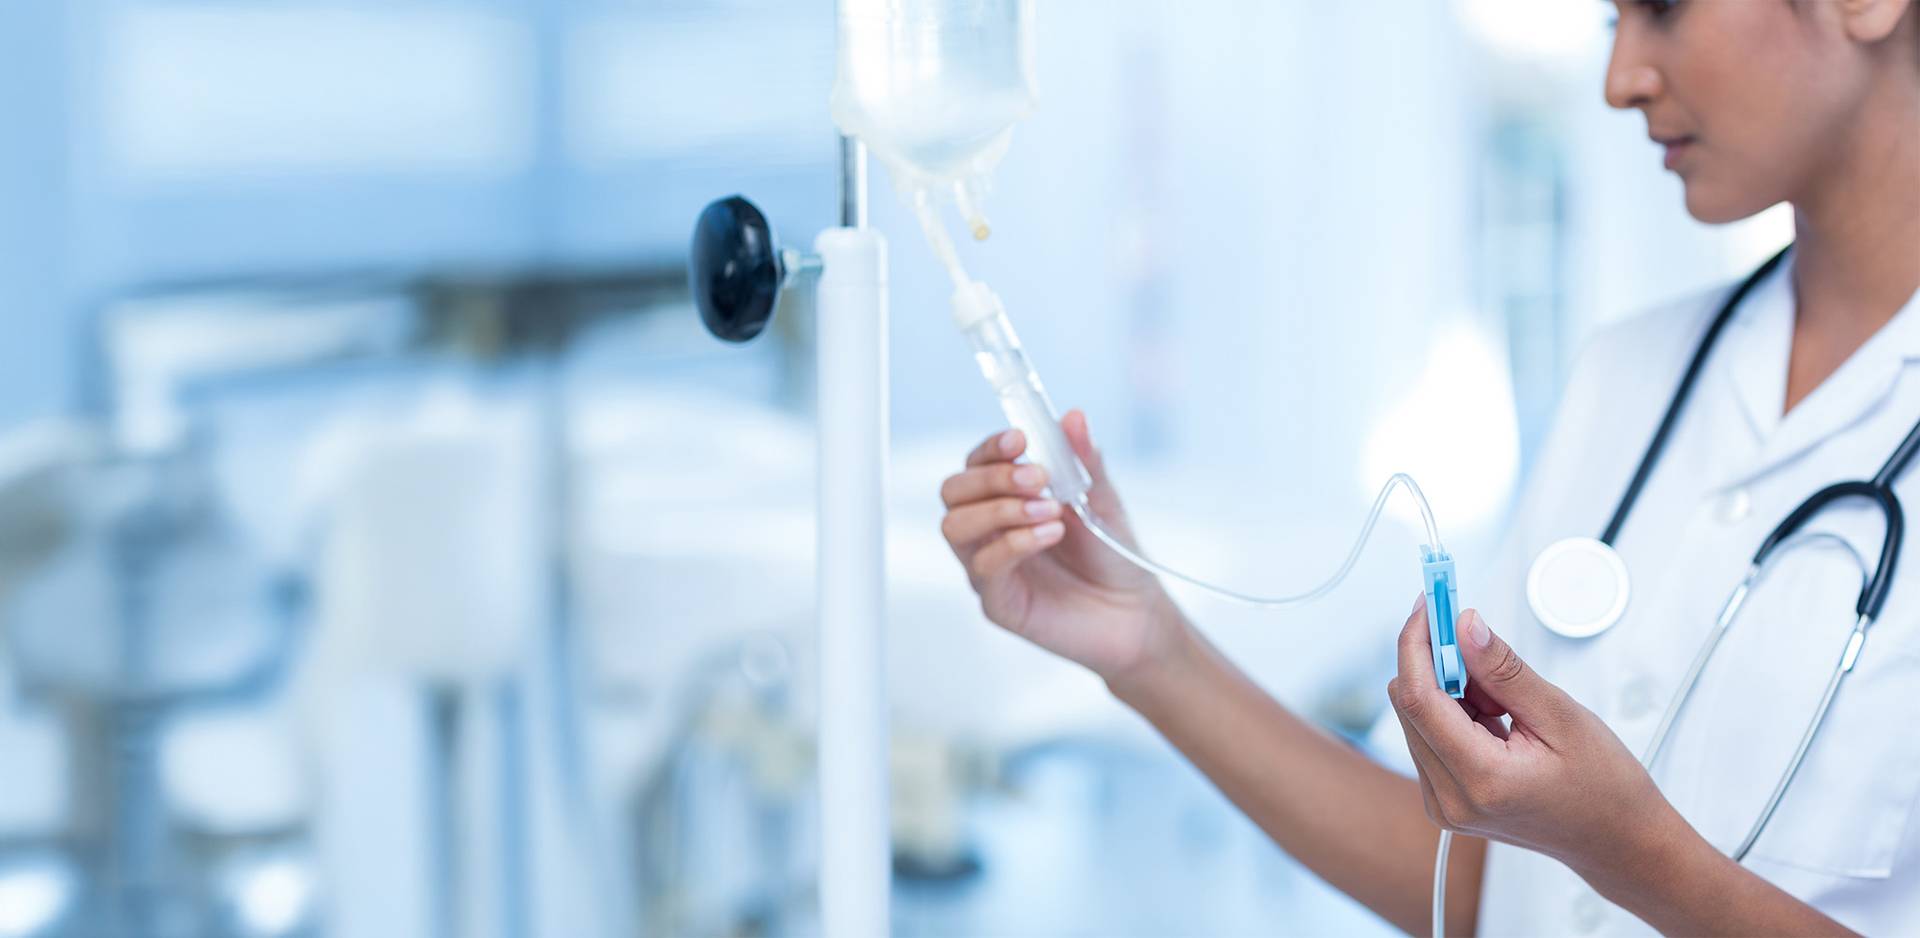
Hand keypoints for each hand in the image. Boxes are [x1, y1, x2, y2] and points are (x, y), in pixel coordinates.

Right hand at [938, 410, 1179, 680]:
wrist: (1135, 612)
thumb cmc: (1111, 554)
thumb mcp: (1102, 499)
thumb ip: (1084, 461)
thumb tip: (1074, 416)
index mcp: (1006, 499)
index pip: (975, 464)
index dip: (990, 448)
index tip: (1019, 438)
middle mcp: (988, 531)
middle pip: (952, 491)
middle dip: (992, 477)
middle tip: (1038, 478)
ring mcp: (988, 567)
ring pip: (955, 527)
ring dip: (1000, 509)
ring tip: (1048, 509)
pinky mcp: (998, 602)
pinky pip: (983, 568)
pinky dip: (1014, 543)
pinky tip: (1050, 533)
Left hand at [1386, 602, 1676, 876]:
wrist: (1617, 841)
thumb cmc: (1605, 786)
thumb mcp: (1561, 715)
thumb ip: (1505, 670)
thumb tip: (1464, 625)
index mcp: (1481, 779)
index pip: (1418, 697)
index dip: (1417, 643)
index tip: (1428, 603)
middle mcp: (1450, 799)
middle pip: (1409, 705)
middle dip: (1435, 662)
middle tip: (1476, 640)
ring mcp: (1443, 805)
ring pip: (1416, 719)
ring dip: (1449, 691)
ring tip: (1506, 702)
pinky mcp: (1445, 801)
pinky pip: (1429, 738)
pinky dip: (1453, 714)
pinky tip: (1496, 719)